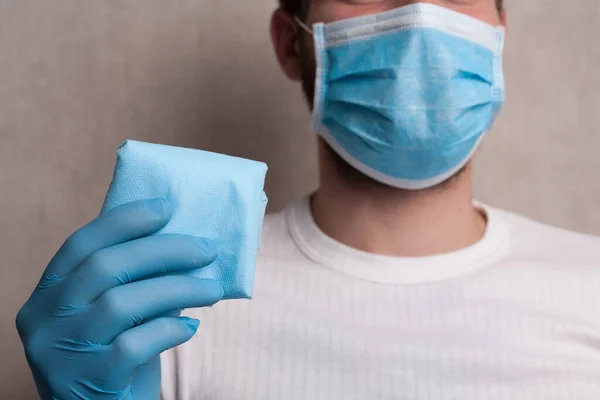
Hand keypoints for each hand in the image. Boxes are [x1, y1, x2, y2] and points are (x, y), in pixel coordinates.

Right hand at [16, 199, 223, 398]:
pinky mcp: (88, 380)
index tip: (166, 207)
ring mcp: (61, 351)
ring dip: (179, 289)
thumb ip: (132, 281)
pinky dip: (171, 330)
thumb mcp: (112, 317)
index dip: (124, 221)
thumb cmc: (113, 358)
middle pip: (106, 267)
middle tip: (207, 248)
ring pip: (124, 302)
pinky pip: (136, 343)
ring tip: (213, 289)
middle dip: (165, 250)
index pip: (81, 244)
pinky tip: (191, 329)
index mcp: (47, 294)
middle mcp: (44, 319)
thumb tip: (184, 242)